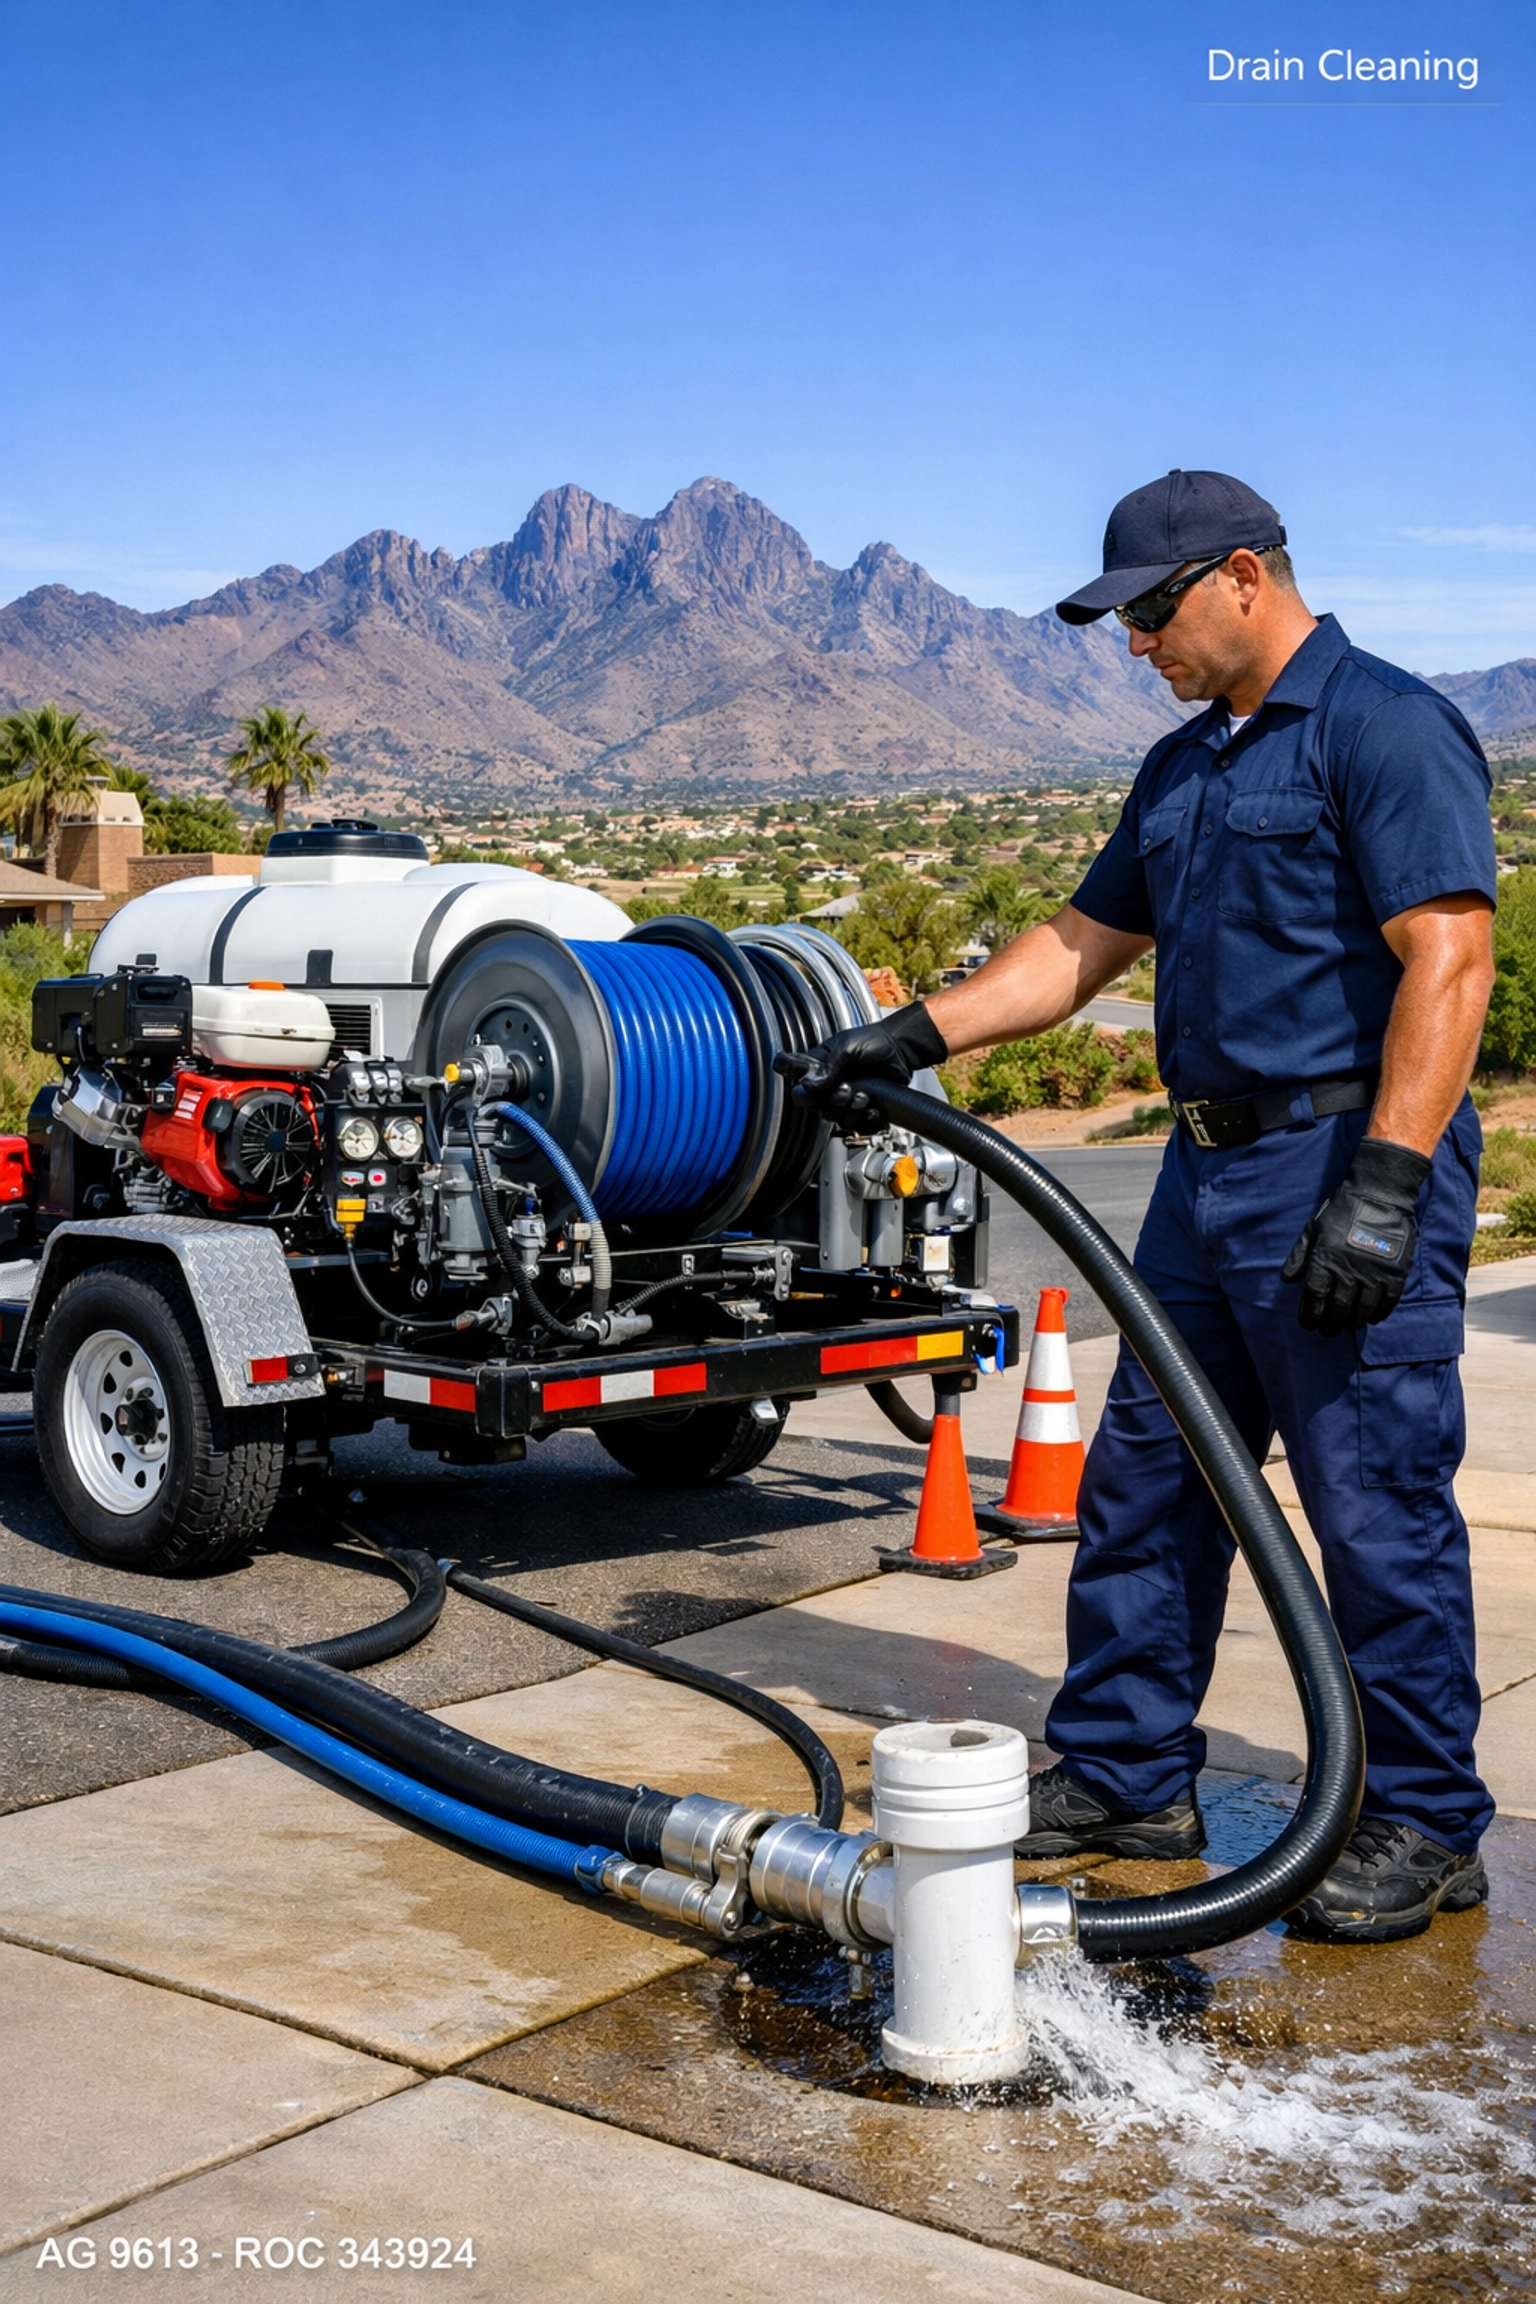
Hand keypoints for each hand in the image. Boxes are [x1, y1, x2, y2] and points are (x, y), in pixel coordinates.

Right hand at [775, 1002, 947, 1120]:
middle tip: (849, 1089)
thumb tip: (809, 1083)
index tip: (818, 1091)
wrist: (902, 1048)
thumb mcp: (847, 1045)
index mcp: (821, 1070)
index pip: (802, 1090)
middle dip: (836, 1103)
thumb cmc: (875, 1040)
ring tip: (865, 1096)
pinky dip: (868, 1122)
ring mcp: (850, 1099)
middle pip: (822, 1110)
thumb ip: (828, 1064)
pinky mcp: (866, 1109)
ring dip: (852, 1112)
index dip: (807, 1095)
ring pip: (840, 1120)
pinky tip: (874, 1109)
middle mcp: (833, 1087)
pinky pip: (861, 1127)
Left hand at [1281, 1136, 1431, 1334]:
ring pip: (1362, 1310)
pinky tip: (1372, 1318)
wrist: (1379, 1194)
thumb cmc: (1342, 1210)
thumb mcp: (1313, 1228)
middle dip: (1330, 1325)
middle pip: (1337, 1309)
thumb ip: (1299, 1255)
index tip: (1308, 1325)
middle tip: (1328, 1331)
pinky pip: (1388, 1302)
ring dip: (1353, 1323)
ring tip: (1348, 1327)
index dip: (1310, 1316)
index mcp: (1325, 1260)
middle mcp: (1349, 1271)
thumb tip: (1287, 1280)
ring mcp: (1374, 1273)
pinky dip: (1379, 1314)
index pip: (1314, 1298)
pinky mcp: (1395, 1272)